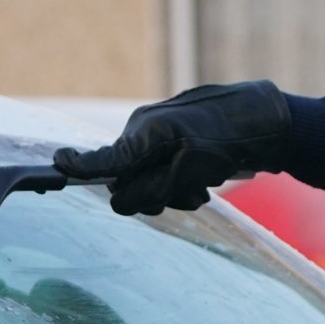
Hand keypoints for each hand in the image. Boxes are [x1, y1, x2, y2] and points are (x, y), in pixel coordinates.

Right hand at [53, 81, 291, 215]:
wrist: (268, 122)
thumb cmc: (228, 142)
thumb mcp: (187, 172)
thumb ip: (148, 189)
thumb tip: (117, 201)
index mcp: (143, 133)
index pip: (103, 157)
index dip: (78, 166)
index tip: (56, 164)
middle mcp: (145, 129)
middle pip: (127, 179)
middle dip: (153, 194)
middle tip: (188, 194)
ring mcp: (160, 133)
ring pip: (149, 178)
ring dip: (172, 192)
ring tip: (202, 187)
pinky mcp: (175, 138)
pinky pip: (165, 170)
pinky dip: (182, 182)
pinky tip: (206, 181)